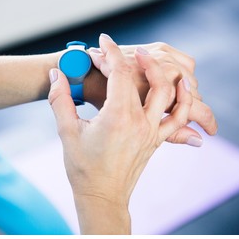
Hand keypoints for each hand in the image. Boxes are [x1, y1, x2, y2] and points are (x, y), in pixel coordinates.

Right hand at [48, 34, 192, 233]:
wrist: (101, 196)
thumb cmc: (82, 167)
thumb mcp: (66, 131)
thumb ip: (59, 99)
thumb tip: (55, 74)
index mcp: (117, 117)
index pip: (120, 73)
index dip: (110, 53)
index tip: (102, 42)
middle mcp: (140, 122)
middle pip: (147, 79)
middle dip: (136, 59)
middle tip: (125, 50)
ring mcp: (152, 132)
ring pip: (169, 95)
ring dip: (163, 74)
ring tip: (153, 61)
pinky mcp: (156, 141)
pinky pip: (178, 117)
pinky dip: (183, 101)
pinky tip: (182, 89)